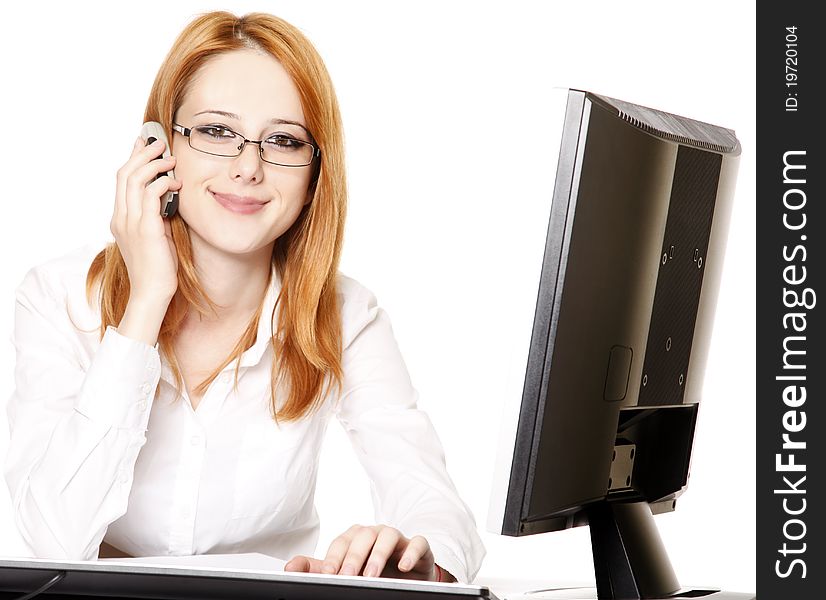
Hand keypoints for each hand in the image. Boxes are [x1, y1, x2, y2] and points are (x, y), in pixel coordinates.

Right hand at [111, 136, 181, 306]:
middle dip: (142, 154)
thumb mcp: (156, 235)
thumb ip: (156, 216)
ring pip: (135, 180)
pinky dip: (163, 184)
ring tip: (170, 159)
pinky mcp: (145, 229)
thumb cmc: (158, 267)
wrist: (152, 293)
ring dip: (154, 165)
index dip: (132, 158)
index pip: (121, 180)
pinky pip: (150, 196)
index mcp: (120, 218)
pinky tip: (176, 183)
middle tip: (158, 142)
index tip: (144, 144)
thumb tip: (168, 198)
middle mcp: (121, 218)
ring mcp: (130, 223)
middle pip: (124, 174)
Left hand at [285, 524, 450, 580]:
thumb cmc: (373, 571)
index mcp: (356, 538)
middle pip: (363, 536)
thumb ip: (317, 569)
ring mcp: (398, 538)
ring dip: (378, 555)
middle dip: (354, 557)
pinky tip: (404, 566)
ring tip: (372, 576)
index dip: (334, 557)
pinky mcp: (419, 547)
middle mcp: (375, 533)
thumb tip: (289, 567)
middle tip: (348, 578)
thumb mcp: (344, 571)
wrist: (407, 578)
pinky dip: (411, 552)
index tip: (327, 574)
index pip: (342, 541)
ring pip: (388, 536)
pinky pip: (417, 542)